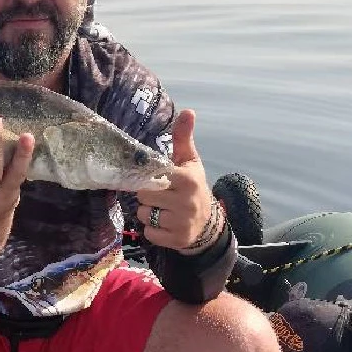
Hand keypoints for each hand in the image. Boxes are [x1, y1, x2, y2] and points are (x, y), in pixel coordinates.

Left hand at [135, 109, 219, 252]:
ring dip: (148, 214)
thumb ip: (183, 138)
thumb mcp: (189, 162)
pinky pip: (149, 233)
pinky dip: (152, 230)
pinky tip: (164, 224)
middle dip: (147, 197)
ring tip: (163, 210)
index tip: (157, 180)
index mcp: (187, 179)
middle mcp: (185, 201)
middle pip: (143, 197)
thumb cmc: (193, 186)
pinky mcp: (176, 239)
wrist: (208, 222)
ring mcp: (181, 222)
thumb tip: (188, 111)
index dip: (149, 180)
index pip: (151, 178)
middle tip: (160, 196)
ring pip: (144, 216)